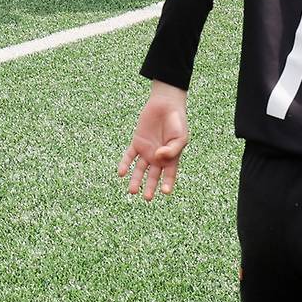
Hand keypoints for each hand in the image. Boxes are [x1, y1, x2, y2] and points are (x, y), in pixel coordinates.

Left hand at [117, 82, 188, 200]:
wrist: (166, 104)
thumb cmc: (177, 121)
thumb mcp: (180, 136)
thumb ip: (172, 150)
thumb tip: (158, 158)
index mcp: (171, 157)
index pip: (169, 175)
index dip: (168, 184)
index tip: (165, 192)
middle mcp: (158, 157)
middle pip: (153, 176)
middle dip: (150, 187)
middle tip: (146, 197)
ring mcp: (147, 150)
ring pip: (139, 169)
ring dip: (135, 180)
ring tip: (132, 190)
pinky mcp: (137, 142)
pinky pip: (129, 156)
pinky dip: (124, 164)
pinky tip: (121, 173)